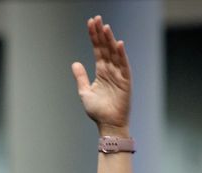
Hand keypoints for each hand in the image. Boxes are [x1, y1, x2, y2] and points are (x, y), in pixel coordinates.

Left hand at [71, 15, 130, 133]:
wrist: (108, 125)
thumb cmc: (98, 111)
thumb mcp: (85, 92)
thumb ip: (81, 77)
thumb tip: (75, 63)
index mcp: (102, 71)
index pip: (98, 50)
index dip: (94, 37)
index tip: (91, 23)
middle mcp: (111, 70)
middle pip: (106, 48)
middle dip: (101, 34)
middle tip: (97, 19)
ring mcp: (119, 75)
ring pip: (114, 54)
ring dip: (110, 41)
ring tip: (105, 28)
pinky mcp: (125, 81)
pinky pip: (124, 66)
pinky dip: (121, 55)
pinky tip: (118, 44)